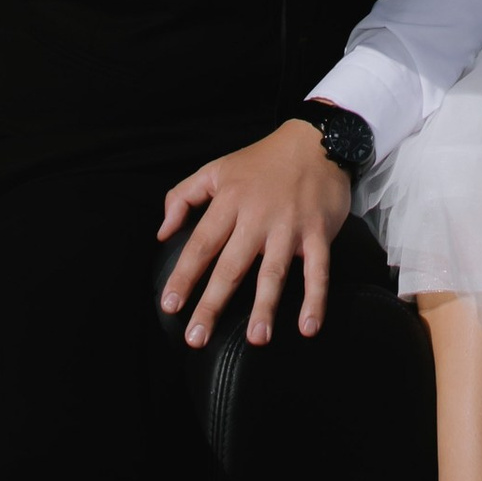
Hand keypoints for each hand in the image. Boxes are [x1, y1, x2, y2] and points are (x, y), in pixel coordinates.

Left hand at [158, 120, 352, 346]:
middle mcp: (257, 217)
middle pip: (231, 266)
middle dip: (212, 304)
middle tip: (197, 338)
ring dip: (264, 307)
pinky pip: (318, 270)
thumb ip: (183, 197)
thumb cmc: (262, 161)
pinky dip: (315, 299)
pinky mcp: (319, 233)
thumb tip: (162, 233)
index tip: (170, 305)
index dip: (184, 276)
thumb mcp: (216, 169)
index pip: (201, 244)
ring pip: (273, 272)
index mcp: (229, 201)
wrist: (317, 141)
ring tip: (255, 338)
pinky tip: (308, 327)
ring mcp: (290, 226)